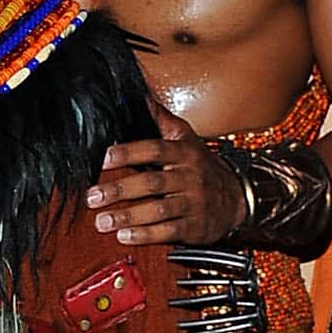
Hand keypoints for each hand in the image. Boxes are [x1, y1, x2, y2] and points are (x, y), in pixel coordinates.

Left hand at [87, 102, 244, 247]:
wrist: (239, 197)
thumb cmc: (203, 166)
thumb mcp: (187, 139)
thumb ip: (162, 120)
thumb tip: (139, 96)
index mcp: (184, 153)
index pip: (154, 149)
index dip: (128, 153)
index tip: (102, 158)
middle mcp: (190, 177)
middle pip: (152, 183)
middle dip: (119, 190)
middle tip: (92, 197)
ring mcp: (194, 203)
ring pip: (158, 210)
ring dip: (128, 216)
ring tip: (102, 221)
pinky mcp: (196, 227)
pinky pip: (170, 232)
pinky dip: (146, 235)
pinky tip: (124, 236)